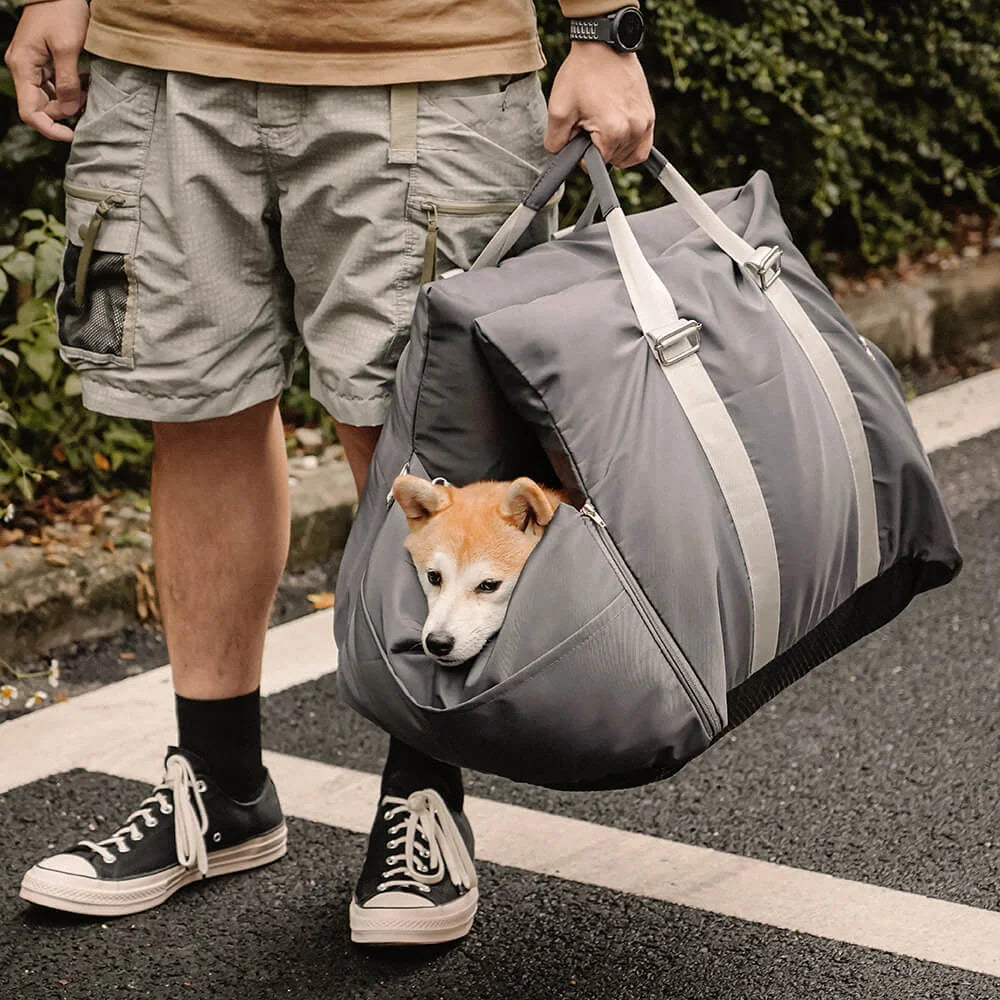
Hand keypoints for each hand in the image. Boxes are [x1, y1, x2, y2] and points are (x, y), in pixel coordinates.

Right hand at [4, 0, 90, 141]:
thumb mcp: (67, 48)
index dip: (50, 129)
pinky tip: (83, 86)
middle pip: (40, 108)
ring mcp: (31, 65)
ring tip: (87, 94)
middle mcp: (22, 68)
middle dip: (64, 114)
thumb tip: (69, 110)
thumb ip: (67, 83)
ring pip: (48, 98)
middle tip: (87, 106)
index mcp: (23, 67)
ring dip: (68, 102)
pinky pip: (52, 86)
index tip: (73, 135)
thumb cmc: (62, 12)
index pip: (30, 112)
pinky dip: (68, 91)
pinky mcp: (41, 61)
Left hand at [544, 42, 654, 167]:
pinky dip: (630, 144)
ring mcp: (645, 122)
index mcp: (612, 132)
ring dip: (615, 148)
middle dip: (599, 147)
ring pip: (629, 157)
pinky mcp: (650, 115)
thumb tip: (560, 157)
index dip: (583, 153)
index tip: (580, 132)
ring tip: (604, 123)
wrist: (602, 46)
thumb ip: (556, 142)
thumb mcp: (558, 110)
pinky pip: (643, 145)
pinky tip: (618, 130)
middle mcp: (634, 129)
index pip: (595, 164)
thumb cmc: (582, 74)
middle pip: (613, 161)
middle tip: (591, 122)